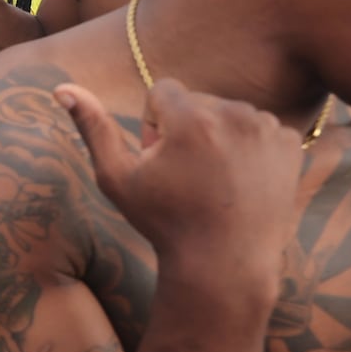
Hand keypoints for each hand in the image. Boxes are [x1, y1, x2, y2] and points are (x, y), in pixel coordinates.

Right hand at [59, 79, 303, 294]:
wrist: (224, 263)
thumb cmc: (163, 222)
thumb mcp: (117, 177)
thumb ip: (92, 127)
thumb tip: (61, 88)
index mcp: (190, 118)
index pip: (162, 91)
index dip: (153, 125)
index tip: (159, 159)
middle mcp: (234, 114)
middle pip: (197, 100)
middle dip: (186, 127)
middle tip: (186, 175)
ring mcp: (267, 128)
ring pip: (228, 113)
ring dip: (217, 136)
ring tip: (214, 180)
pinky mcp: (289, 144)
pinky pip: (258, 128)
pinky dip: (247, 147)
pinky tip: (239, 181)